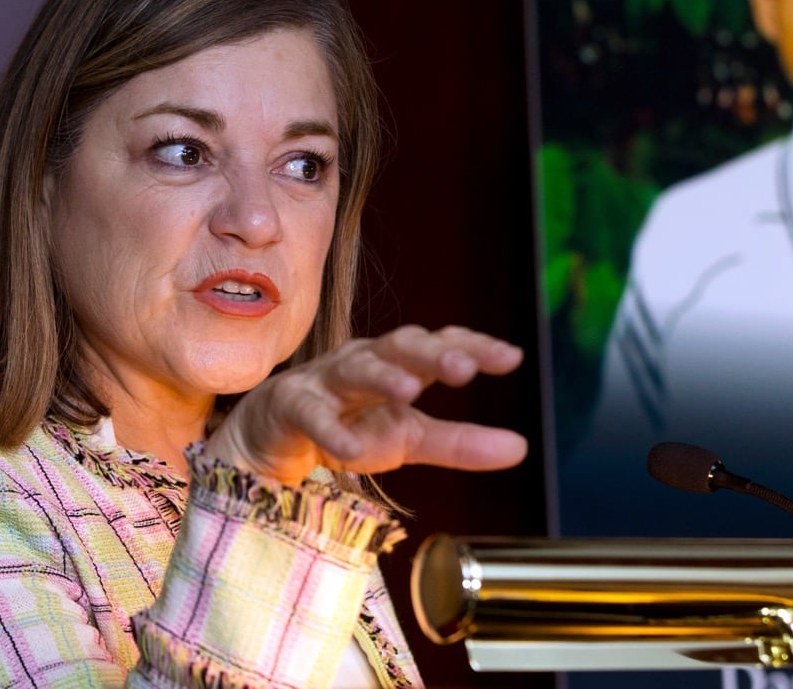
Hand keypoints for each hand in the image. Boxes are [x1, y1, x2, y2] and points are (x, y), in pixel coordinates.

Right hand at [204, 324, 527, 484]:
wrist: (271, 444)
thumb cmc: (348, 429)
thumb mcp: (409, 438)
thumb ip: (460, 442)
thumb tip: (521, 448)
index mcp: (398, 363)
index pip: (440, 343)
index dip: (474, 345)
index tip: (512, 358)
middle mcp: (365, 361)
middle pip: (401, 345)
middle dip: (432, 353)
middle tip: (464, 368)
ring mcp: (325, 379)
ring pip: (356, 367)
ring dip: (383, 376)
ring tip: (410, 391)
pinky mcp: (288, 405)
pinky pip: (310, 412)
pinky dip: (330, 429)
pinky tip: (352, 450)